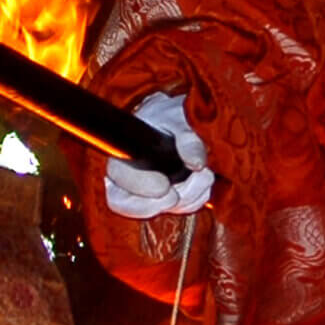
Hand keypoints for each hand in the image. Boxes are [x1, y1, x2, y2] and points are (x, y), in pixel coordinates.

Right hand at [105, 91, 214, 218]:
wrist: (182, 121)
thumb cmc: (172, 115)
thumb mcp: (179, 117)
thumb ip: (187, 137)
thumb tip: (196, 163)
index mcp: (124, 152)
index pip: (119, 176)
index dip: (139, 187)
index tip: (165, 187)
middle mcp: (130, 176)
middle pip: (131, 204)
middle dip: (162, 203)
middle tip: (187, 188)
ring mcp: (149, 191)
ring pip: (162, 209)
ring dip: (188, 197)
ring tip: (205, 174)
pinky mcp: (170, 198)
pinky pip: (182, 208)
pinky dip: (197, 198)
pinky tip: (204, 179)